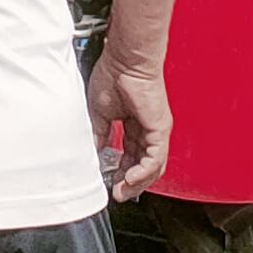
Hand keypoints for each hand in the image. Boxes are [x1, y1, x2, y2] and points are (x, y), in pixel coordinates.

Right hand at [92, 51, 171, 198]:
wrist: (125, 58)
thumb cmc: (113, 74)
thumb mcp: (99, 112)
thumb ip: (98, 134)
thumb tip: (93, 152)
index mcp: (136, 124)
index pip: (132, 156)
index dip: (121, 171)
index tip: (109, 182)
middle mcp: (150, 129)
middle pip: (145, 166)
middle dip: (130, 183)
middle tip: (116, 193)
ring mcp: (157, 130)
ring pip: (153, 167)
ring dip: (137, 183)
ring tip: (121, 191)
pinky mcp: (160, 128)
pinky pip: (154, 159)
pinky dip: (142, 173)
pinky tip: (128, 179)